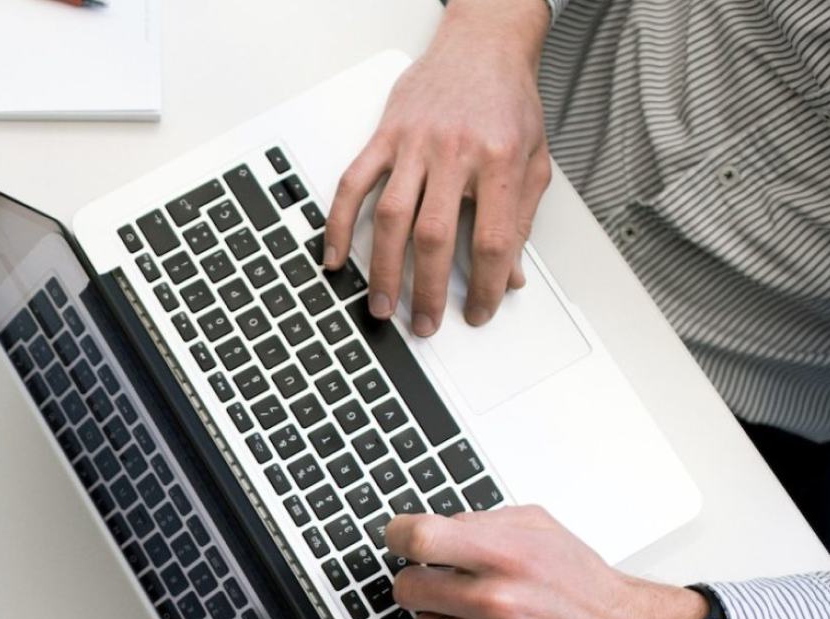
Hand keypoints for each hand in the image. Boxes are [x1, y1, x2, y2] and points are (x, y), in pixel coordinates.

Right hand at [324, 0, 553, 336]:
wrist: (483, 45)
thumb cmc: (507, 101)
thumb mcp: (532, 159)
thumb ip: (520, 219)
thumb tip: (511, 274)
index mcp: (499, 160)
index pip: (492, 238)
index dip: (487, 285)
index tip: (480, 311)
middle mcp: (455, 151)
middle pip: (435, 236)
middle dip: (428, 289)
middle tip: (424, 323)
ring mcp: (414, 144)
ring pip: (392, 217)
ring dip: (383, 269)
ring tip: (381, 304)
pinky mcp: (385, 136)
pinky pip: (353, 184)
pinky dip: (340, 223)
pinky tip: (335, 255)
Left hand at [385, 506, 708, 618]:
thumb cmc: (578, 582)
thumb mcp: (537, 528)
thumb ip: (479, 522)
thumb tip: (429, 528)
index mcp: (506, 555)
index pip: (420, 539)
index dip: (398, 536)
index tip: (398, 540)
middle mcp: (499, 601)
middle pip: (408, 588)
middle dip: (418, 583)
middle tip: (439, 584)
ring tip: (471, 617)